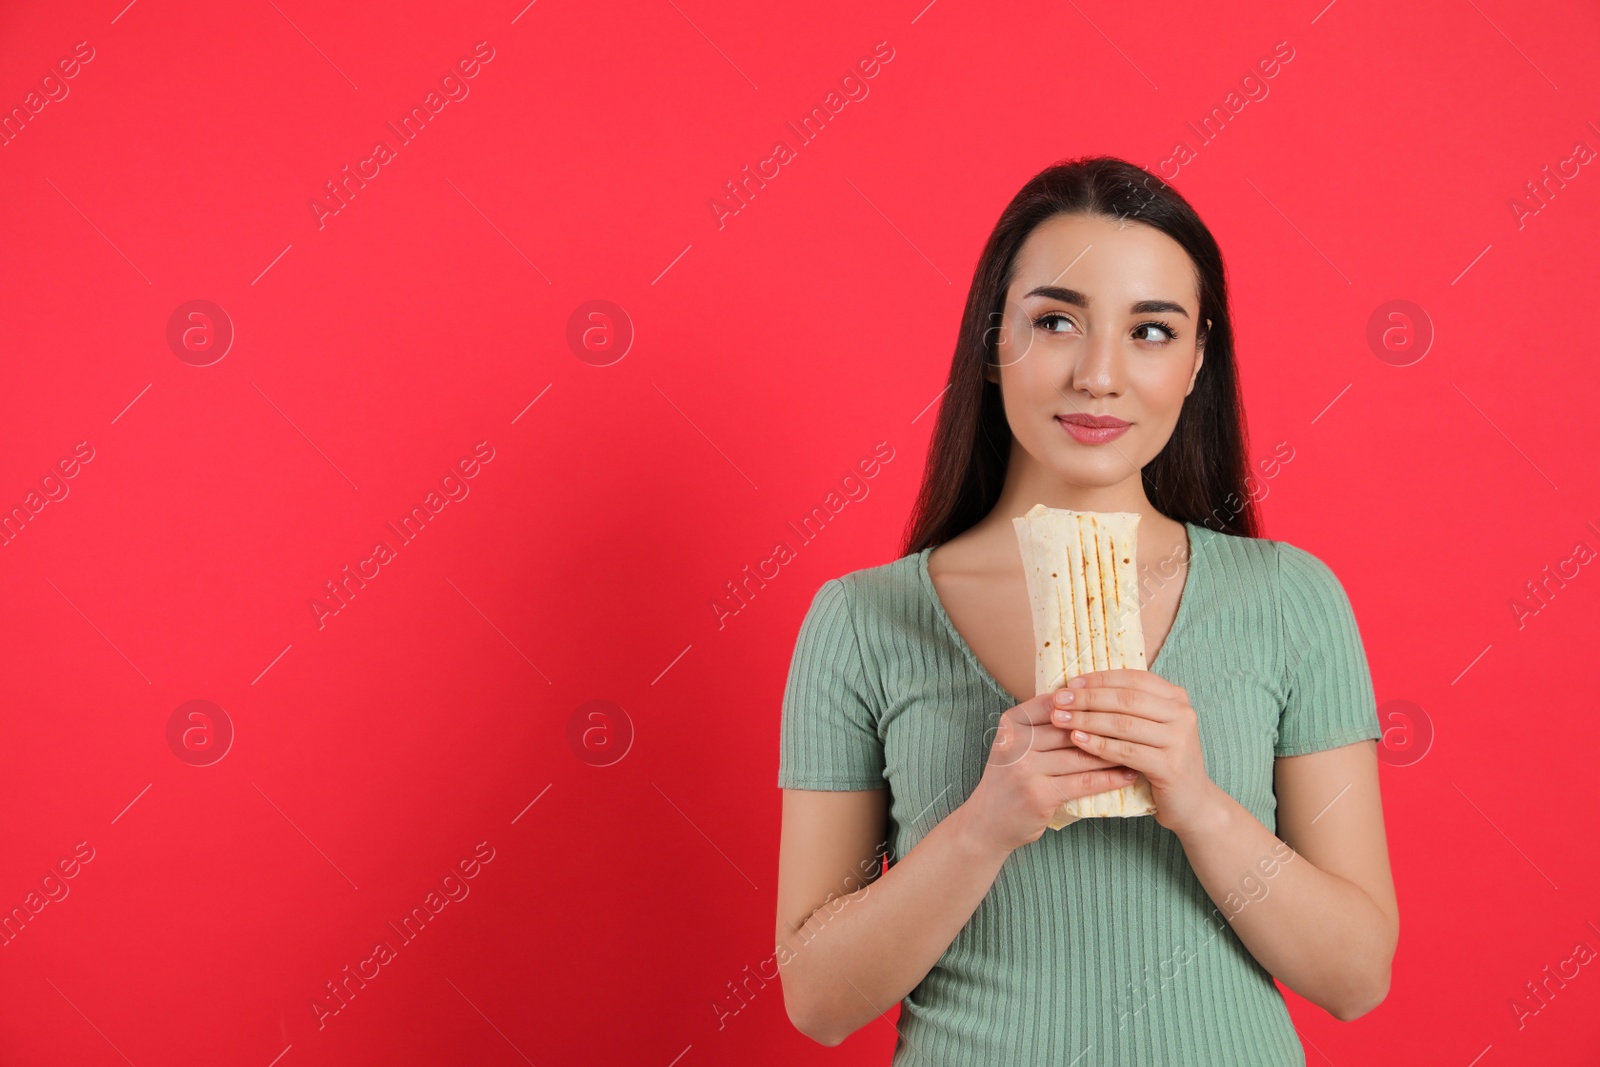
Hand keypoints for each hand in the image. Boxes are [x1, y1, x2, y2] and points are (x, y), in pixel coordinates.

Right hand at [958, 690, 1142, 855]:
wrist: (986, 823)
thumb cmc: (1010, 780)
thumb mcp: (1016, 744)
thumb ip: (1044, 725)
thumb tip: (1091, 701)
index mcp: (1011, 723)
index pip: (1056, 702)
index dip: (1089, 701)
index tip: (1121, 701)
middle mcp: (1016, 742)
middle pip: (1072, 728)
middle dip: (1107, 727)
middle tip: (1140, 724)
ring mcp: (1025, 769)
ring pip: (1081, 755)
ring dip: (1114, 753)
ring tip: (1141, 749)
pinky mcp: (1038, 795)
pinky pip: (1082, 782)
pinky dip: (1109, 778)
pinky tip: (1128, 774)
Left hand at [1050, 669, 1222, 836]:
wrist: (1192, 802)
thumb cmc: (1161, 760)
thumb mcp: (1150, 727)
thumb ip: (1127, 707)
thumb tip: (1080, 687)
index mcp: (1176, 697)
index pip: (1133, 678)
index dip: (1099, 679)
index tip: (1070, 683)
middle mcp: (1182, 714)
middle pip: (1126, 699)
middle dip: (1088, 698)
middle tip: (1059, 700)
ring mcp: (1179, 740)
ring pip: (1124, 724)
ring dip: (1087, 720)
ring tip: (1061, 719)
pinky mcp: (1171, 766)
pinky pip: (1126, 752)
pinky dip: (1099, 745)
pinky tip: (1077, 740)